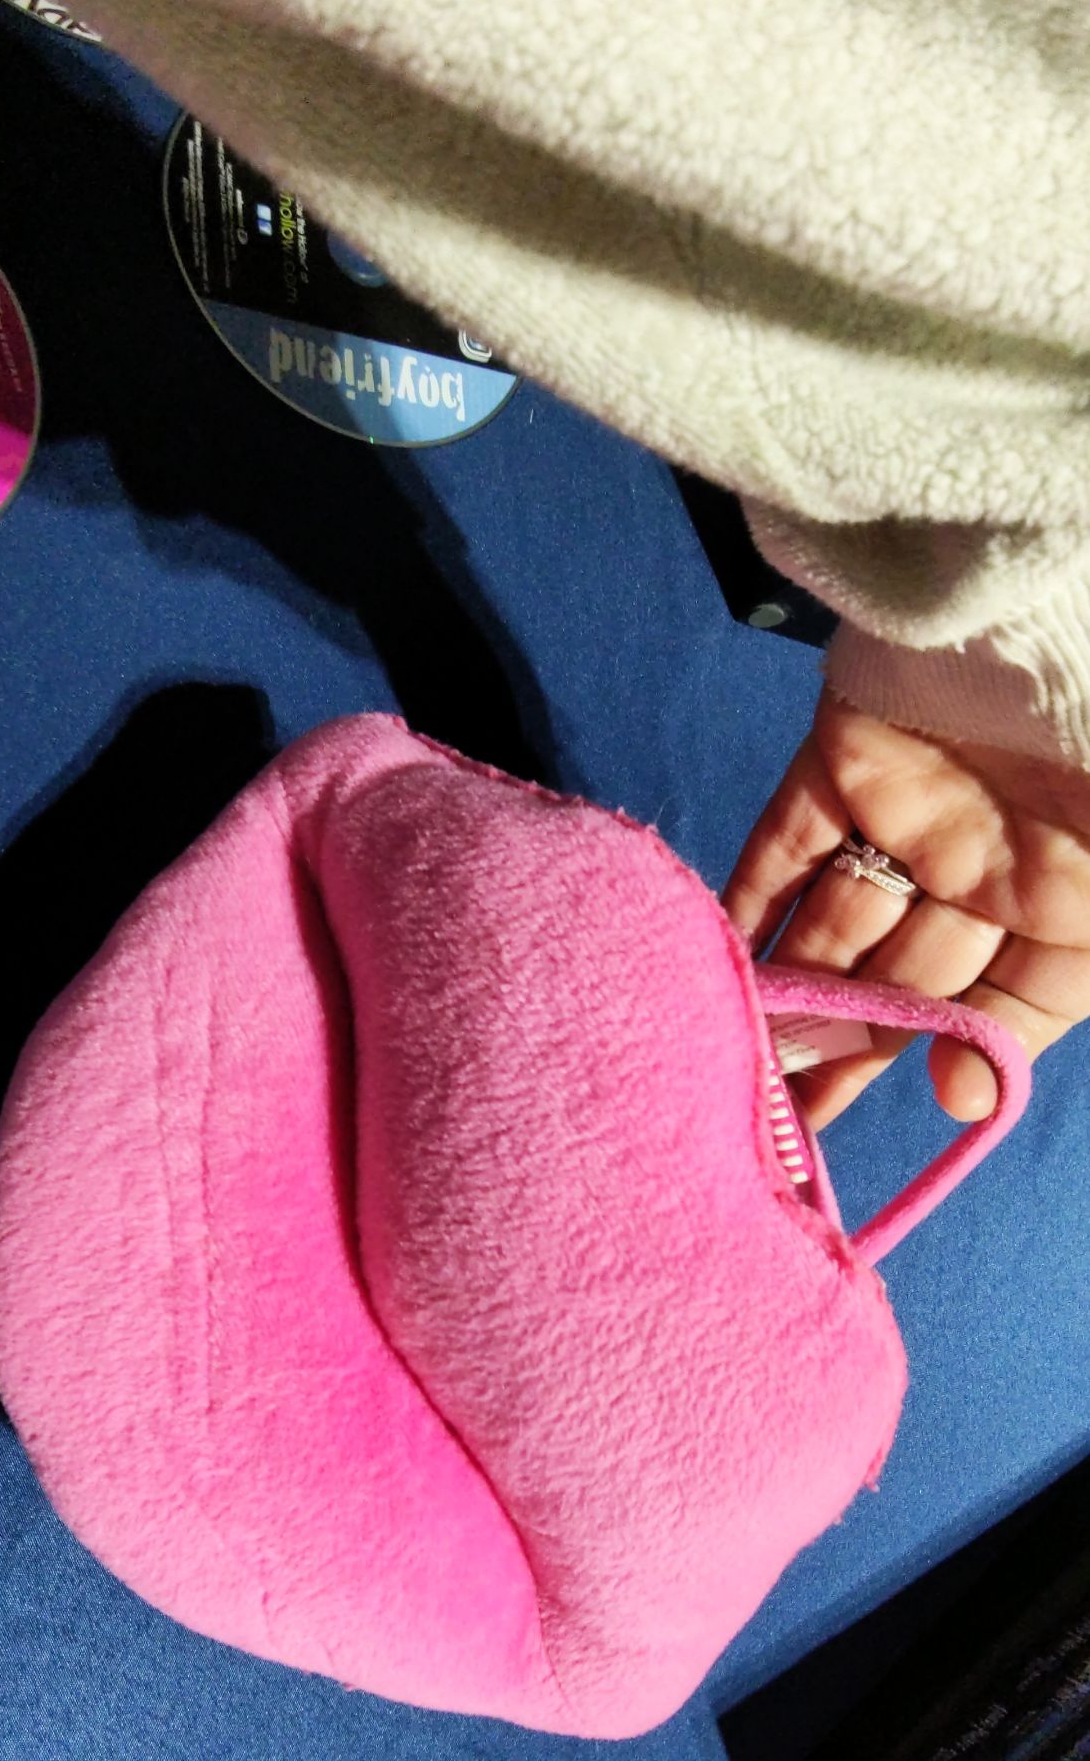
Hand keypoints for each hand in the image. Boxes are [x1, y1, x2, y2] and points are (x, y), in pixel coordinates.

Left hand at [722, 688, 1089, 1127]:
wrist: (1074, 632)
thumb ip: (1043, 1010)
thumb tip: (961, 1099)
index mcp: (1067, 913)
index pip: (984, 1013)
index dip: (921, 1067)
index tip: (839, 1128)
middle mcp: (987, 875)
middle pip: (896, 980)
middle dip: (832, 1046)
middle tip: (761, 1119)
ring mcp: (912, 816)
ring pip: (833, 924)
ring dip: (784, 991)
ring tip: (725, 1063)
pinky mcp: (849, 761)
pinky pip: (787, 845)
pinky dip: (746, 902)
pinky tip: (708, 965)